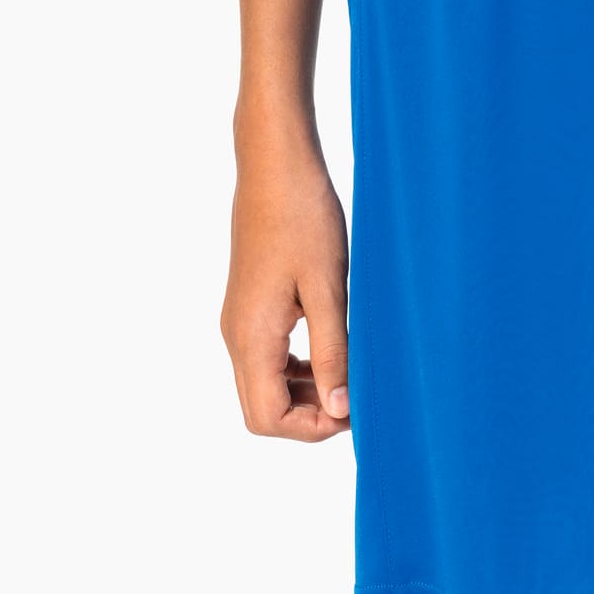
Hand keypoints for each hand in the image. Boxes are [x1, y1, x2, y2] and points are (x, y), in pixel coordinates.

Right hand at [221, 129, 350, 440]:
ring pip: (265, 389)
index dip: (312, 427)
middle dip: (310, 417)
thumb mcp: (329, 291)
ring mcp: (240, 324)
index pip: (268, 419)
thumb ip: (333, 354)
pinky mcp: (250, 310)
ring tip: (351, 375)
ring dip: (307, 395)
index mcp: (252, 336)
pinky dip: (300, 371)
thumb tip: (340, 409)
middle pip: (262, 412)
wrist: (275, 165)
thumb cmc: (304, 218)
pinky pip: (269, 362)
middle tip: (356, 396)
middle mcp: (237, 336)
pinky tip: (333, 353)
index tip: (353, 407)